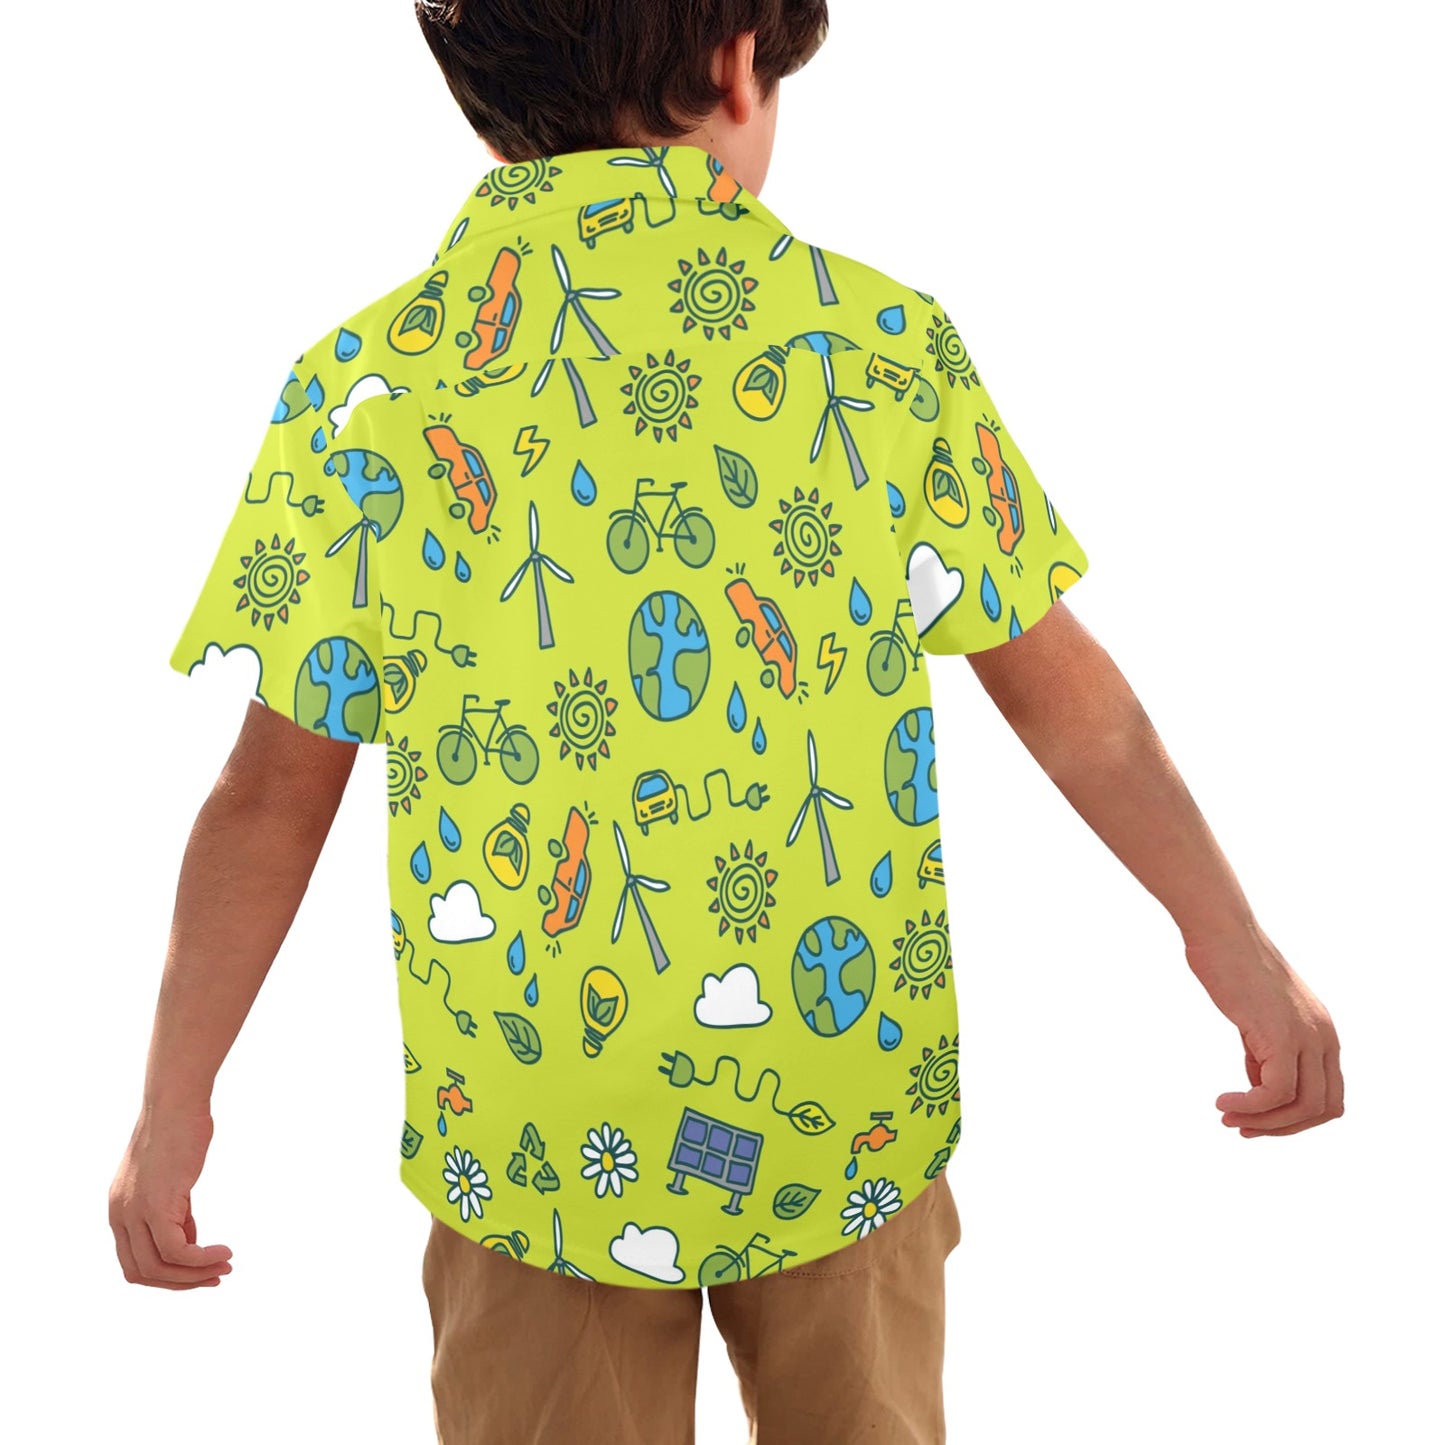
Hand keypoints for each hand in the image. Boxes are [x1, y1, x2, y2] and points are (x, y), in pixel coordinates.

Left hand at [109, 1106, 232, 1288]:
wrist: (176, 1102)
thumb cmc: (179, 1132)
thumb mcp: (171, 1180)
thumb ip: (173, 1211)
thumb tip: (187, 1241)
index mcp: (119, 1211)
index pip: (134, 1263)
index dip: (167, 1277)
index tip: (199, 1272)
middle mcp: (120, 1215)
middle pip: (143, 1273)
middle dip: (182, 1282)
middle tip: (216, 1276)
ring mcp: (135, 1211)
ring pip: (160, 1267)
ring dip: (196, 1274)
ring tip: (225, 1266)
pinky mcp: (156, 1204)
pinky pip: (177, 1250)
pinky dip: (202, 1258)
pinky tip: (223, 1252)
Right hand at [1185, 921, 1343, 1136]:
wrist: (1222, 931)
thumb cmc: (1231, 965)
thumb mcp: (1257, 1016)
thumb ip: (1265, 1049)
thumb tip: (1258, 1083)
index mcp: (1323, 1032)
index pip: (1327, 1096)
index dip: (1294, 1119)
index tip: (1255, 1121)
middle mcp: (1324, 1037)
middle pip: (1322, 1109)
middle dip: (1281, 1128)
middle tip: (1242, 1128)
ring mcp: (1306, 1036)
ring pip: (1301, 1106)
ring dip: (1263, 1121)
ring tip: (1228, 1117)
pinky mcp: (1282, 1035)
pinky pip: (1275, 1092)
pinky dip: (1249, 1106)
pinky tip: (1223, 1102)